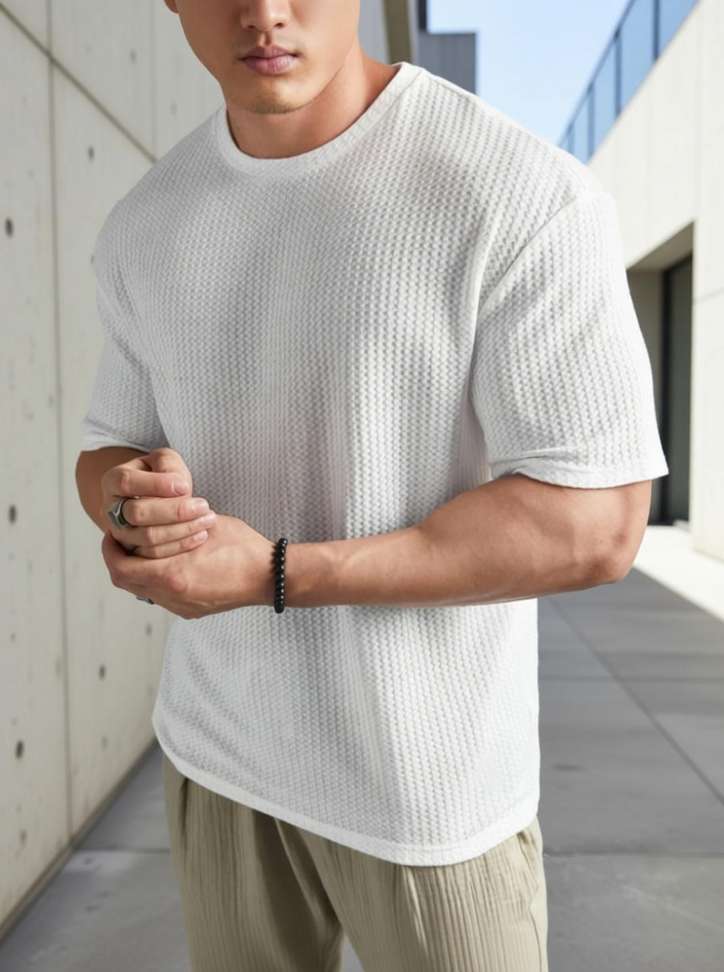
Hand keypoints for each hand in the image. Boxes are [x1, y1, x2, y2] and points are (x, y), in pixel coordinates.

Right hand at [100, 447, 215, 557]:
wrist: (162, 500)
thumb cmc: (164, 477)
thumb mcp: (166, 461)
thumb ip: (168, 466)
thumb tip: (179, 488)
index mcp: (113, 481)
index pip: (127, 482)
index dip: (157, 484)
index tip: (185, 486)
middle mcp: (111, 510)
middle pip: (137, 514)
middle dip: (175, 511)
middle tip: (204, 505)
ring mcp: (120, 535)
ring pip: (147, 538)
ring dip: (182, 530)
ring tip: (207, 519)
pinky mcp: (134, 555)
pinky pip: (155, 556)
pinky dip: (180, 546)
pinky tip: (200, 535)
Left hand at [101, 513, 275, 617]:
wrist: (270, 576)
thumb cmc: (242, 547)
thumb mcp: (206, 526)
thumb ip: (173, 526)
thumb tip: (152, 517)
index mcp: (172, 576)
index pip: (121, 567)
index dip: (110, 550)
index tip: (112, 533)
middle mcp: (172, 597)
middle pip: (125, 582)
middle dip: (119, 559)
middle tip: (121, 540)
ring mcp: (182, 607)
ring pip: (142, 590)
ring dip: (138, 570)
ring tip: (145, 549)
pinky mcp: (192, 611)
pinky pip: (161, 596)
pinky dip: (156, 579)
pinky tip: (168, 562)